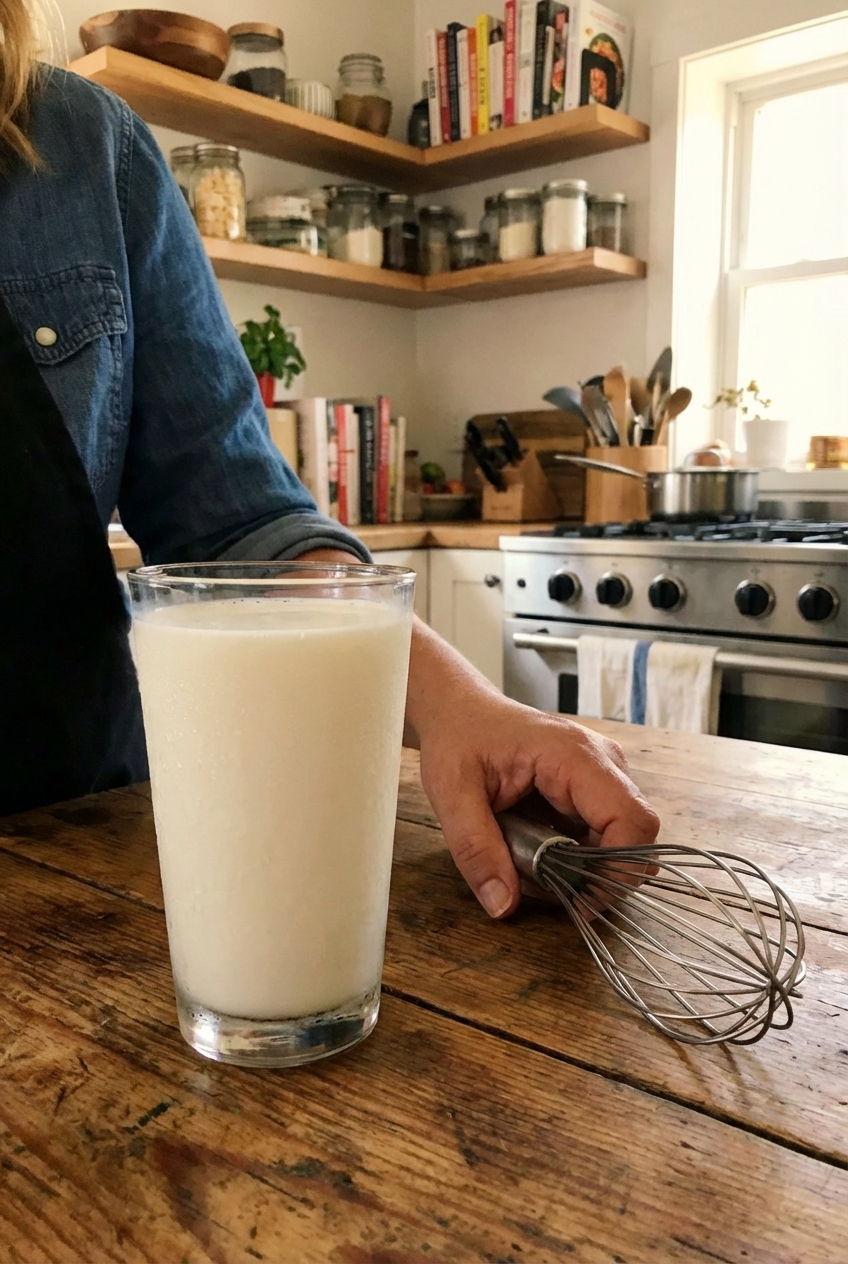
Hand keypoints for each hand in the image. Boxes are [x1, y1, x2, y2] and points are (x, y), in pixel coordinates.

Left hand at [404, 620, 659, 918]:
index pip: (632, 819)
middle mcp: (602, 762)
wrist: (460, 711)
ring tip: (532, 867)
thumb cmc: (459, 739)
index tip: (581, 902)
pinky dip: (576, 857)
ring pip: (621, 839)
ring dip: (584, 868)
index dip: (618, 869)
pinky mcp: (593, 789)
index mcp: (574, 755)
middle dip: (599, 875)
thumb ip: (476, 849)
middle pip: (635, 834)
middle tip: (550, 891)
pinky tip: (537, 853)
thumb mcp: (452, 794)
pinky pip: (602, 835)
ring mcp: (602, 774)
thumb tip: (502, 904)